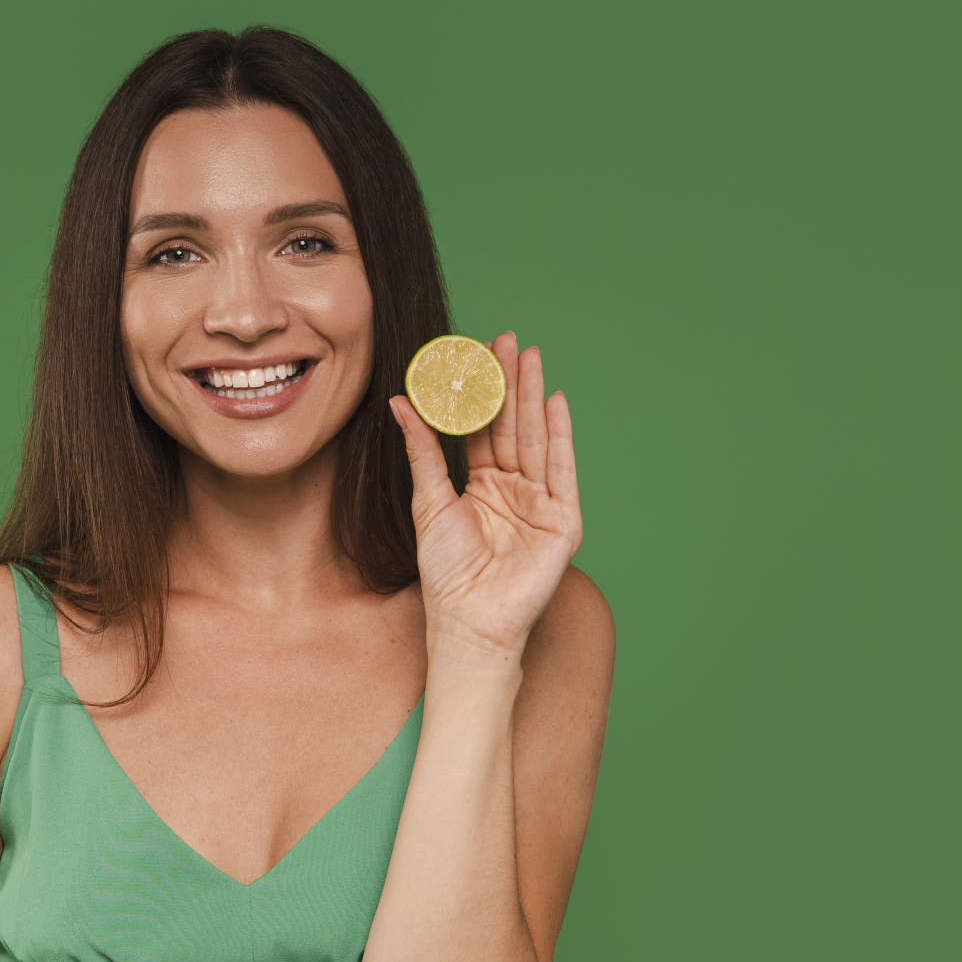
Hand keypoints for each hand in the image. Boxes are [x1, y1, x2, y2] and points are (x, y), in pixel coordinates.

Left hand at [389, 332, 581, 659]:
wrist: (468, 620)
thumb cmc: (446, 572)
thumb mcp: (428, 500)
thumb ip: (422, 449)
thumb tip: (399, 402)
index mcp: (482, 487)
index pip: (482, 430)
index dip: (481, 394)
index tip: (477, 354)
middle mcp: (514, 490)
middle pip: (512, 427)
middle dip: (511, 383)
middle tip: (508, 340)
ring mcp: (540, 504)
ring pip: (536, 440)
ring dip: (534, 398)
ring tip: (531, 357)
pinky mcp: (562, 521)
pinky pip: (561, 471)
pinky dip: (559, 436)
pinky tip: (556, 403)